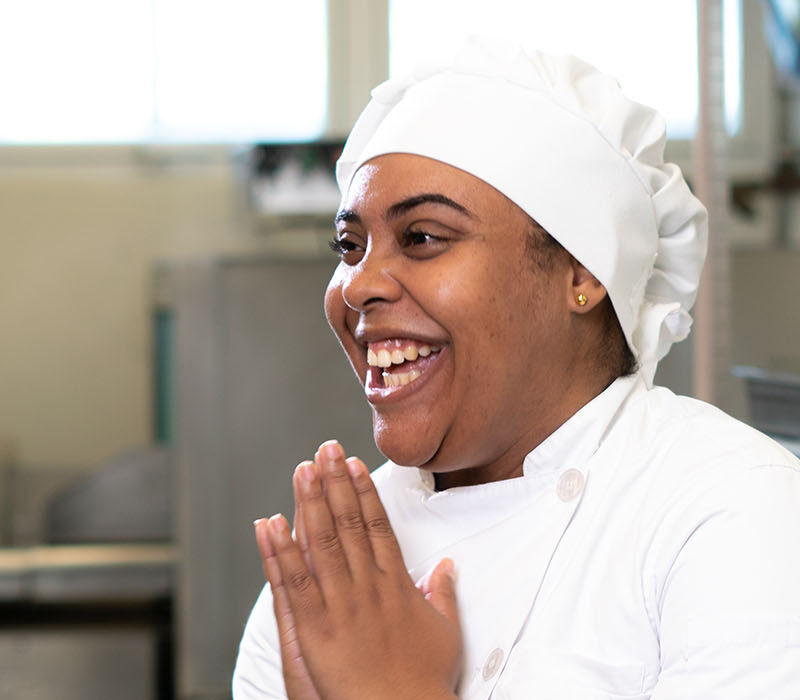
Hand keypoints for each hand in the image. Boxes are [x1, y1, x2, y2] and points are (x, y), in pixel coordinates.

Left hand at [256, 441, 461, 699]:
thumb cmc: (424, 682)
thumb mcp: (446, 633)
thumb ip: (442, 595)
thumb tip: (446, 567)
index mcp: (396, 585)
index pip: (378, 527)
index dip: (364, 492)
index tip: (354, 466)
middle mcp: (367, 587)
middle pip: (349, 524)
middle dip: (336, 483)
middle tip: (326, 450)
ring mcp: (340, 605)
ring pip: (321, 544)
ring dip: (309, 503)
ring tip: (302, 470)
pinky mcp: (314, 629)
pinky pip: (292, 583)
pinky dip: (279, 551)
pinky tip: (269, 524)